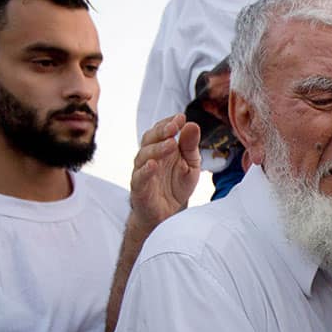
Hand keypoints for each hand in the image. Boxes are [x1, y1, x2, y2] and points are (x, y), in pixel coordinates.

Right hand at [130, 114, 201, 232]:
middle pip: (150, 138)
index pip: (161, 130)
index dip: (169, 122)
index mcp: (161, 148)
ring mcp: (142, 171)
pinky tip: (153, 165)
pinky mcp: (139, 188)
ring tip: (171, 144)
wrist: (166, 214)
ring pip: (144, 155)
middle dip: (162, 131)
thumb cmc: (176, 186)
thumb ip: (190, 147)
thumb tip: (192, 124)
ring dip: (157, 148)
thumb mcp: (190, 165)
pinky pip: (139, 177)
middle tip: (174, 126)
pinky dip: (145, 170)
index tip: (181, 117)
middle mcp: (149, 157)